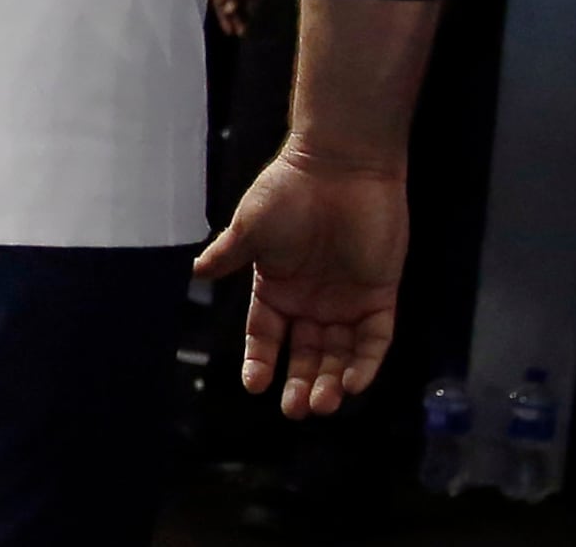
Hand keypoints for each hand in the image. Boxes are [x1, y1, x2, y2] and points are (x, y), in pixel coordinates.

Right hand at [193, 143, 409, 418]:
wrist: (340, 166)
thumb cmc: (289, 190)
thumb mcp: (251, 226)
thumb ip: (228, 255)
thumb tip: (196, 272)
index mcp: (276, 287)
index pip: (266, 335)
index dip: (260, 360)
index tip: (255, 384)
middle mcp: (310, 301)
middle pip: (305, 354)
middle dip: (300, 384)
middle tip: (296, 409)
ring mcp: (346, 300)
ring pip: (338, 354)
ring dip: (331, 381)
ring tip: (322, 403)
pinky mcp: (379, 296)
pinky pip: (373, 339)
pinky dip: (365, 363)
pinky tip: (352, 383)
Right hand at [210, 0, 265, 35]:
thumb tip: (227, 10)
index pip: (219, 3)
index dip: (224, 18)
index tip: (229, 31)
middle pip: (227, 4)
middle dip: (232, 19)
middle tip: (238, 33)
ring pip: (237, 2)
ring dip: (241, 14)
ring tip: (245, 28)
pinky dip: (248, 6)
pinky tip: (252, 14)